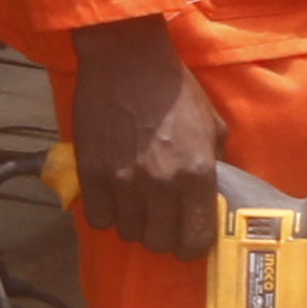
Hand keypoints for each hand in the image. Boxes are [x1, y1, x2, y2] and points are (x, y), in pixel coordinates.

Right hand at [69, 15, 225, 260]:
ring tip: (136, 204)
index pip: (195, 239)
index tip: (187, 240)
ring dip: (133, 224)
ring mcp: (123, 180)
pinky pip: (98, 218)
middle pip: (159, 242)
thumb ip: (215, 165)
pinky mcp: (91, 173)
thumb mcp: (212, 126)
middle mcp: (161, 184)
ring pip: (127, 232)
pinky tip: (113, 196)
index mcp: (198, 174)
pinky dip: (106, 213)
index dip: (191, 246)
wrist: (129, 61)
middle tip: (160, 220)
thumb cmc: (176, 92)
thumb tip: (213, 195)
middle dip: (162, 237)